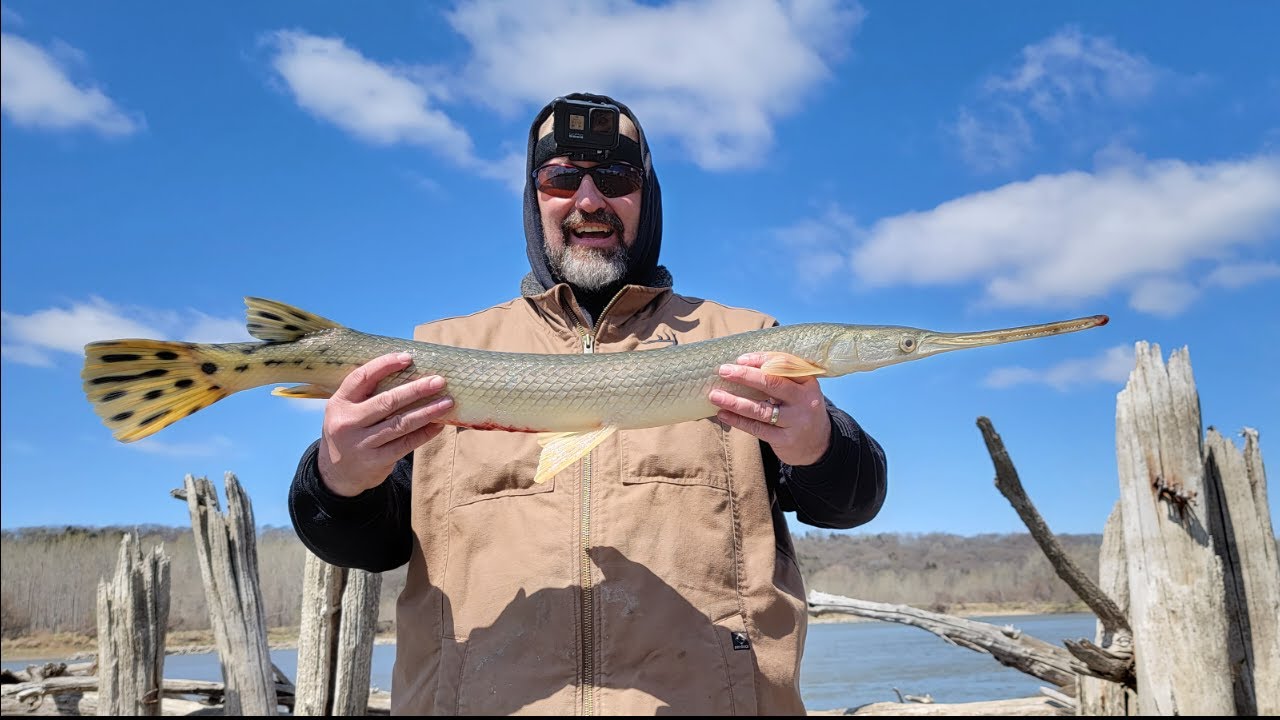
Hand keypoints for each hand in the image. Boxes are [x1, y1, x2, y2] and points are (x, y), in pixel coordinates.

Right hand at [318, 352, 453, 496]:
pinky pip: (406, 444)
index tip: (408, 358)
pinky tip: (439, 424)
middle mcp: (348, 422)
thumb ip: (367, 395)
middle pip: (387, 401)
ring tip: (447, 402)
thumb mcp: (347, 411)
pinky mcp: (376, 461)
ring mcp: (362, 443)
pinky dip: (425, 433)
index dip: (385, 365)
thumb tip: (409, 372)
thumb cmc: (350, 431)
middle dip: (417, 389)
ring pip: (401, 423)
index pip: (362, 377)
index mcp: (339, 403)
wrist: (337, 474)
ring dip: (427, 411)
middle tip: (439, 381)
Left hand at [709, 353, 831, 465]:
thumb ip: (779, 377)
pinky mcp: (785, 440)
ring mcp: (796, 421)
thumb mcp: (799, 390)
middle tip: (723, 371)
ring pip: (761, 409)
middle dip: (745, 376)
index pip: (784, 364)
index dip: (761, 359)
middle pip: (772, 383)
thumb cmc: (800, 409)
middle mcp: (804, 400)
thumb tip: (741, 364)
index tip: (740, 359)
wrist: (818, 445)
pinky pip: (757, 429)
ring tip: (715, 395)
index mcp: (808, 382)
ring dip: (735, 401)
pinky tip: (723, 414)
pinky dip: (738, 420)